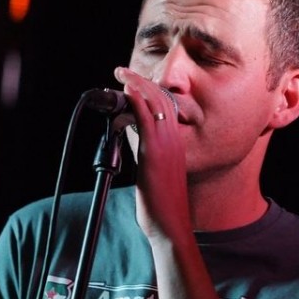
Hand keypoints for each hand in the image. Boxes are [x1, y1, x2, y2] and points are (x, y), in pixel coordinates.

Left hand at [113, 66, 190, 241]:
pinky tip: (126, 91)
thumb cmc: (162, 206)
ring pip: (155, 104)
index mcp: (177, 146)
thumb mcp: (156, 175)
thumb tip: (134, 144)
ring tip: (121, 74)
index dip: (150, 92)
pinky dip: (136, 100)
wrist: (171, 226)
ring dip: (136, 85)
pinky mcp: (154, 154)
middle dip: (142, 82)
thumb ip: (147, 157)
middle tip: (123, 71)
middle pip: (162, 99)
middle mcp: (175, 142)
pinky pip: (146, 119)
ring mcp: (166, 146)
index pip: (167, 109)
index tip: (134, 84)